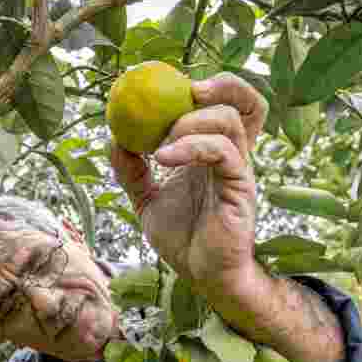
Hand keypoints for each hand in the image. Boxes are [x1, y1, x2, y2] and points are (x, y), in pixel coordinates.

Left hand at [110, 72, 268, 293]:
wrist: (204, 277)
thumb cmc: (184, 240)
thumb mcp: (147, 201)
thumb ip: (133, 171)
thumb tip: (114, 139)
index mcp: (215, 153)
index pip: (227, 105)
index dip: (208, 86)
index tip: (171, 87)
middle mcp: (232, 156)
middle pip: (247, 103)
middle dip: (223, 85)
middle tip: (188, 90)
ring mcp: (239, 170)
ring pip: (230, 121)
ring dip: (190, 121)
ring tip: (160, 144)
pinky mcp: (240, 187)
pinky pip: (222, 151)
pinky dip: (190, 146)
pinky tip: (162, 159)